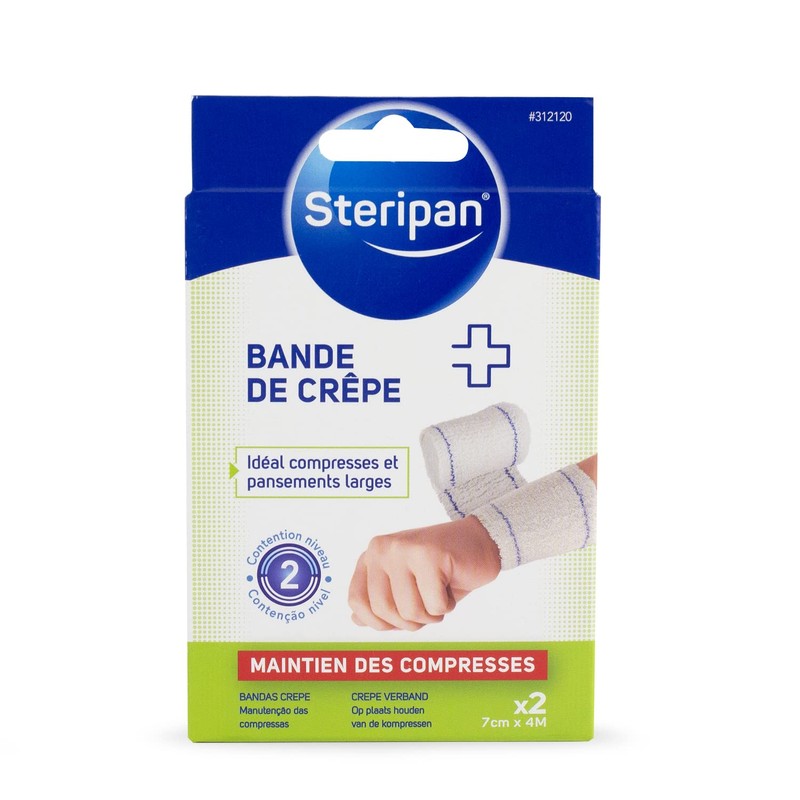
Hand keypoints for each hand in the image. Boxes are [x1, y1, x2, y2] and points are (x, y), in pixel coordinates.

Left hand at [348, 516, 500, 630]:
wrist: (480, 543)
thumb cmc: (443, 571)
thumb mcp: (406, 588)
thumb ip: (381, 602)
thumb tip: (356, 620)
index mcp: (371, 555)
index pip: (356, 601)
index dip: (379, 622)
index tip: (402, 616)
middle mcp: (381, 549)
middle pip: (384, 610)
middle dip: (411, 620)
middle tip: (428, 604)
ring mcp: (403, 549)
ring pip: (410, 611)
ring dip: (432, 614)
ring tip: (440, 591)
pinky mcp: (428, 555)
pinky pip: (434, 605)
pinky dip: (448, 605)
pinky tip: (451, 583)